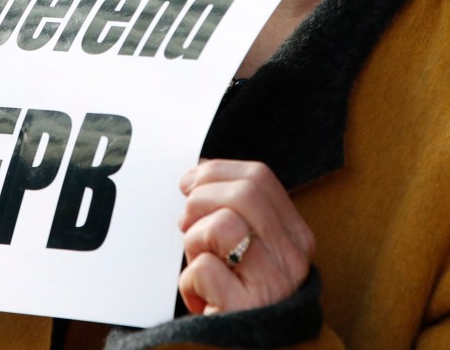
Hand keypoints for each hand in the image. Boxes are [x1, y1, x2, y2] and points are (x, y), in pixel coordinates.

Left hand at [177, 159, 314, 314]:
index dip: (216, 171)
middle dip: (201, 198)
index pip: (260, 177)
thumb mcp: (244, 248)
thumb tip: (197, 173)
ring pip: (223, 226)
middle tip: (185, 222)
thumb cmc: (237, 296)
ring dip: (194, 241)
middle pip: (244, 192)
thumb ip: (231, 210)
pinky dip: (190, 281)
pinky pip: (203, 268)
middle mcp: (292, 257)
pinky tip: (200, 297)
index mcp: (295, 235)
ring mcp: (273, 284)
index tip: (188, 184)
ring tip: (199, 263)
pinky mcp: (246, 308)